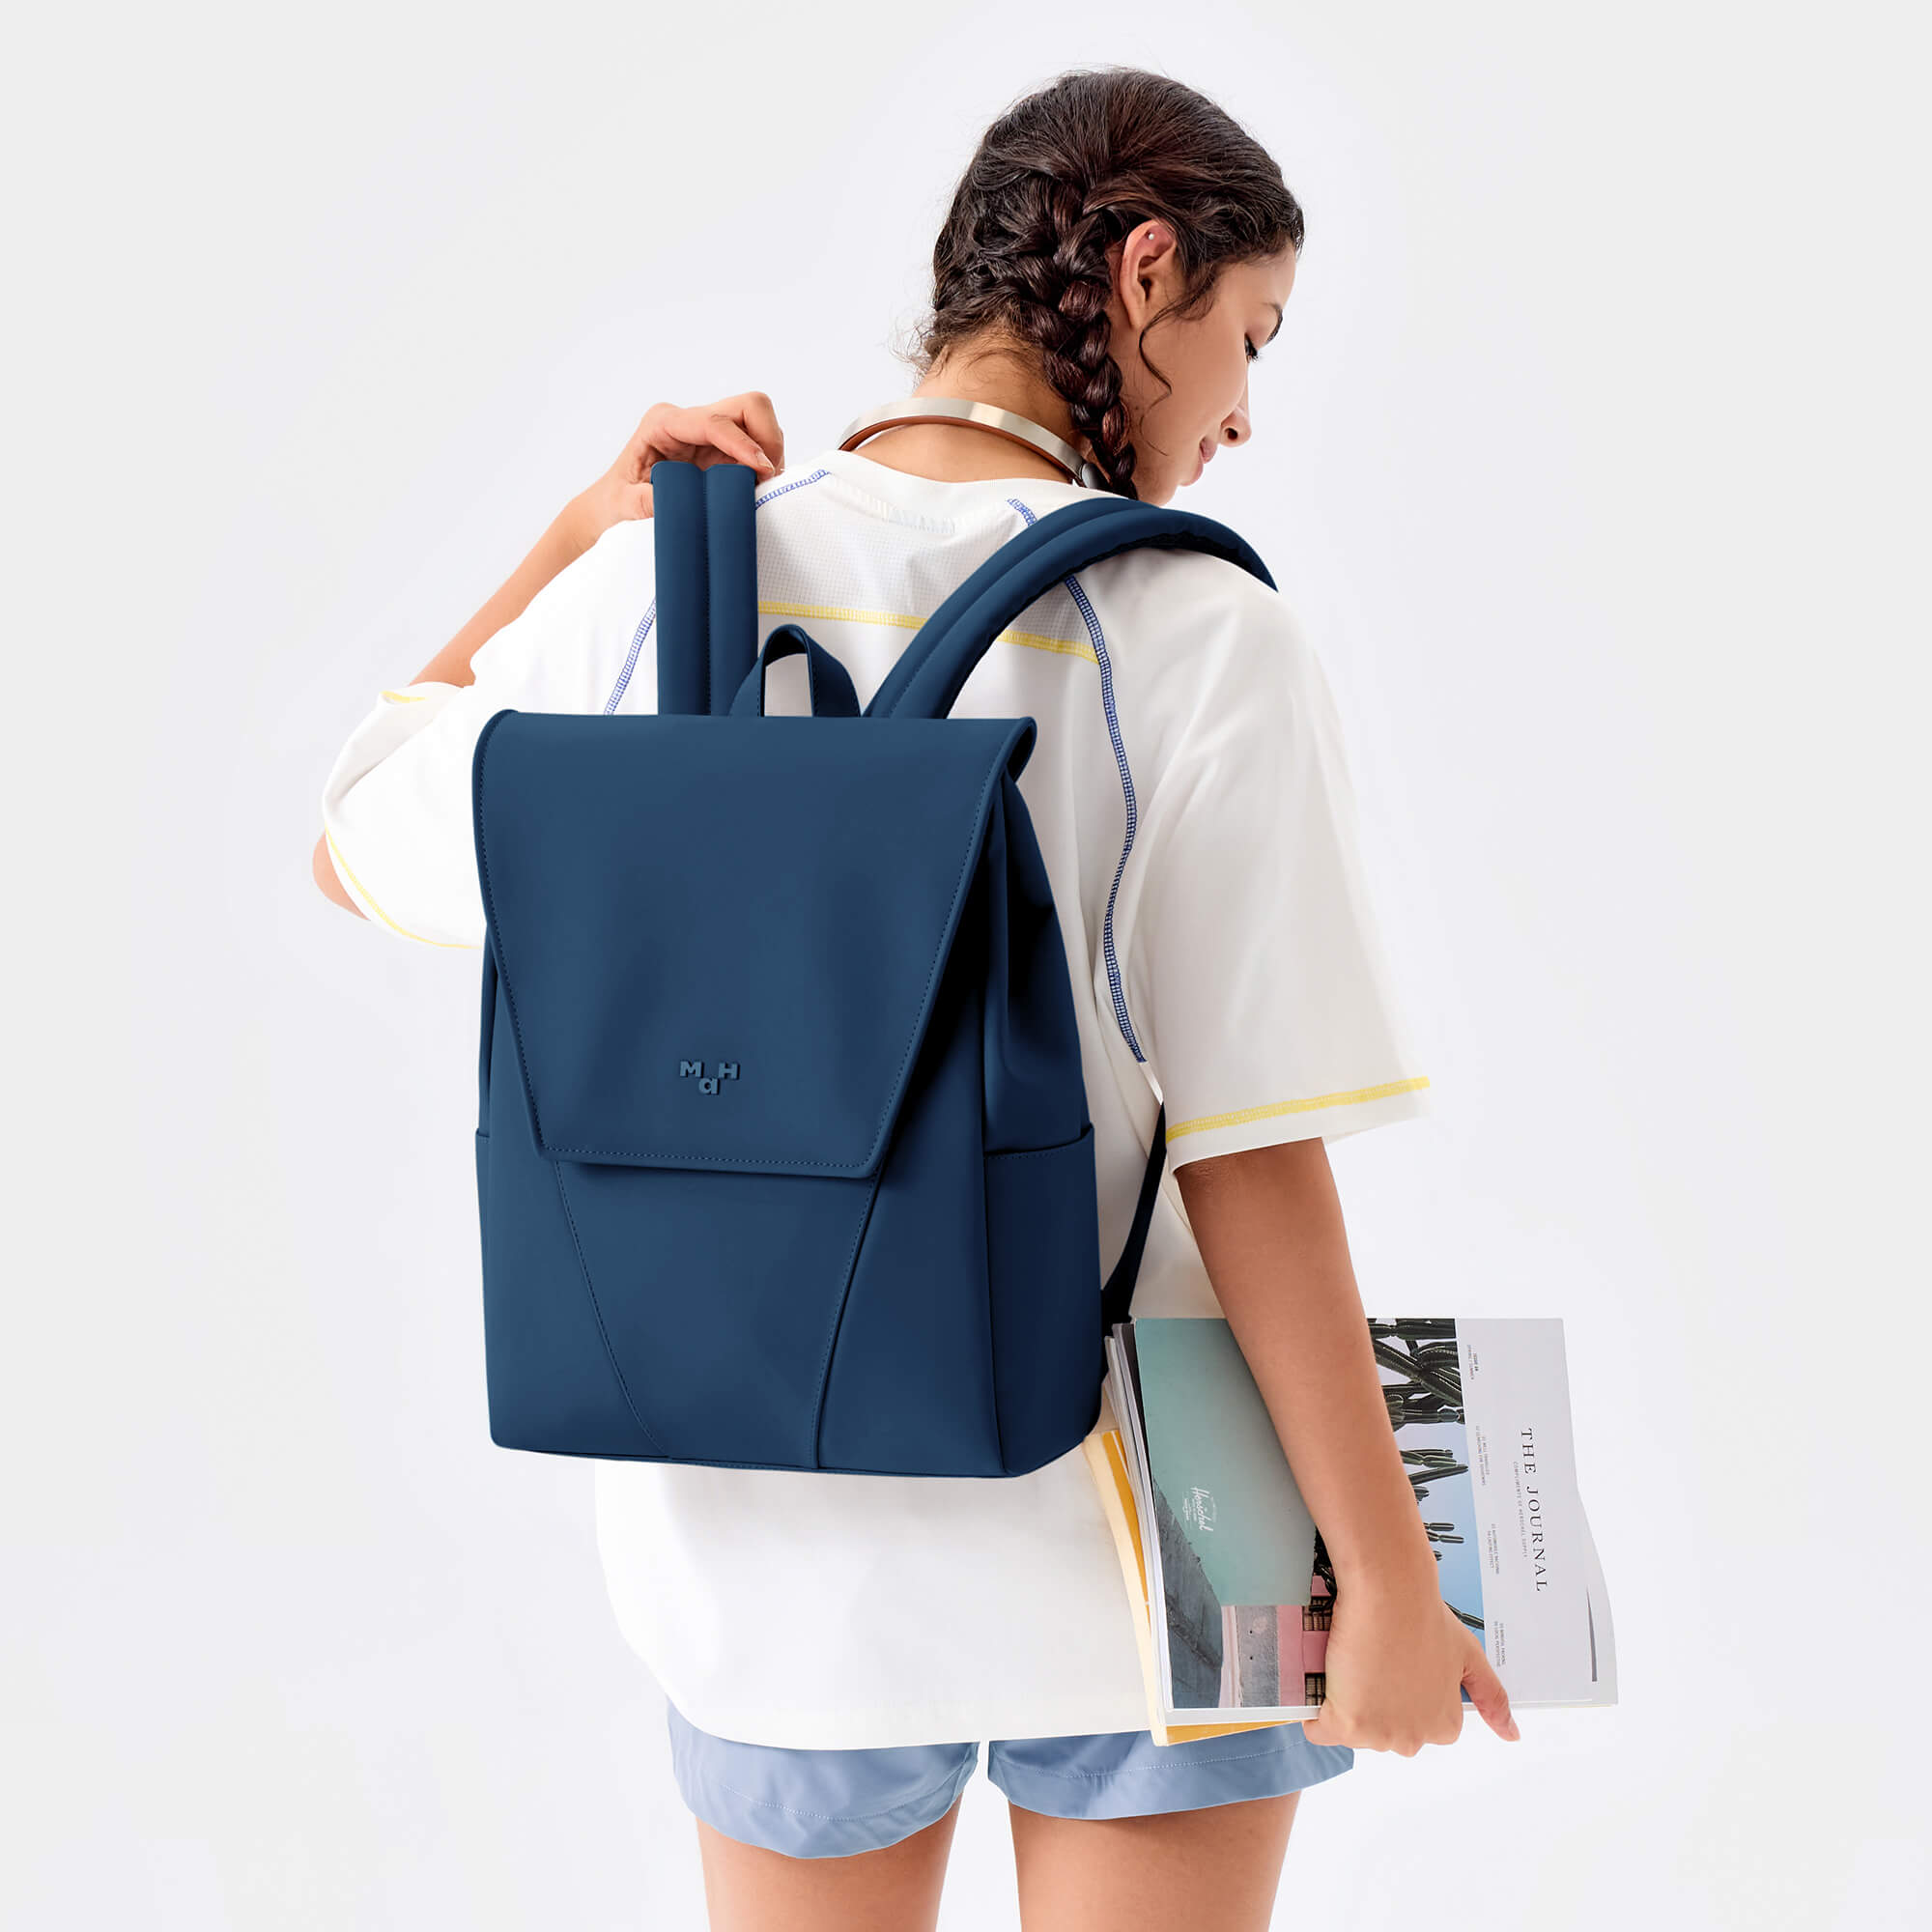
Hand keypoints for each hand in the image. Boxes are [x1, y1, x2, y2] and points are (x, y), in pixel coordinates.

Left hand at [571, 393, 784, 545]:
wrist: (613, 507)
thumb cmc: (615, 502)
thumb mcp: (622, 504)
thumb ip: (646, 502)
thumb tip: (679, 503)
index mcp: (664, 423)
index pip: (715, 421)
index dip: (744, 443)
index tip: (762, 470)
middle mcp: (690, 421)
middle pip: (748, 407)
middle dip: (768, 438)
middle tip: (769, 478)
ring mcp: (709, 434)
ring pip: (759, 424)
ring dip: (770, 454)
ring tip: (762, 489)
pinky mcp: (722, 451)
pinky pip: (757, 448)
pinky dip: (766, 467)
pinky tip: (757, 490)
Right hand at [1299, 1583, 1518, 1753]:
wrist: (1389, 1593)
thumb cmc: (1424, 1615)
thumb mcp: (1468, 1655)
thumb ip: (1491, 1697)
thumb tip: (1513, 1736)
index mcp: (1445, 1725)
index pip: (1411, 1726)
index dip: (1394, 1697)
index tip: (1387, 1668)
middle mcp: (1416, 1738)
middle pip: (1378, 1733)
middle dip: (1367, 1704)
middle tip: (1364, 1662)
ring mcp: (1382, 1735)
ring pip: (1350, 1731)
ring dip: (1341, 1703)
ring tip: (1345, 1662)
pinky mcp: (1348, 1725)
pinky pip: (1318, 1729)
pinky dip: (1313, 1713)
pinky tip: (1318, 1681)